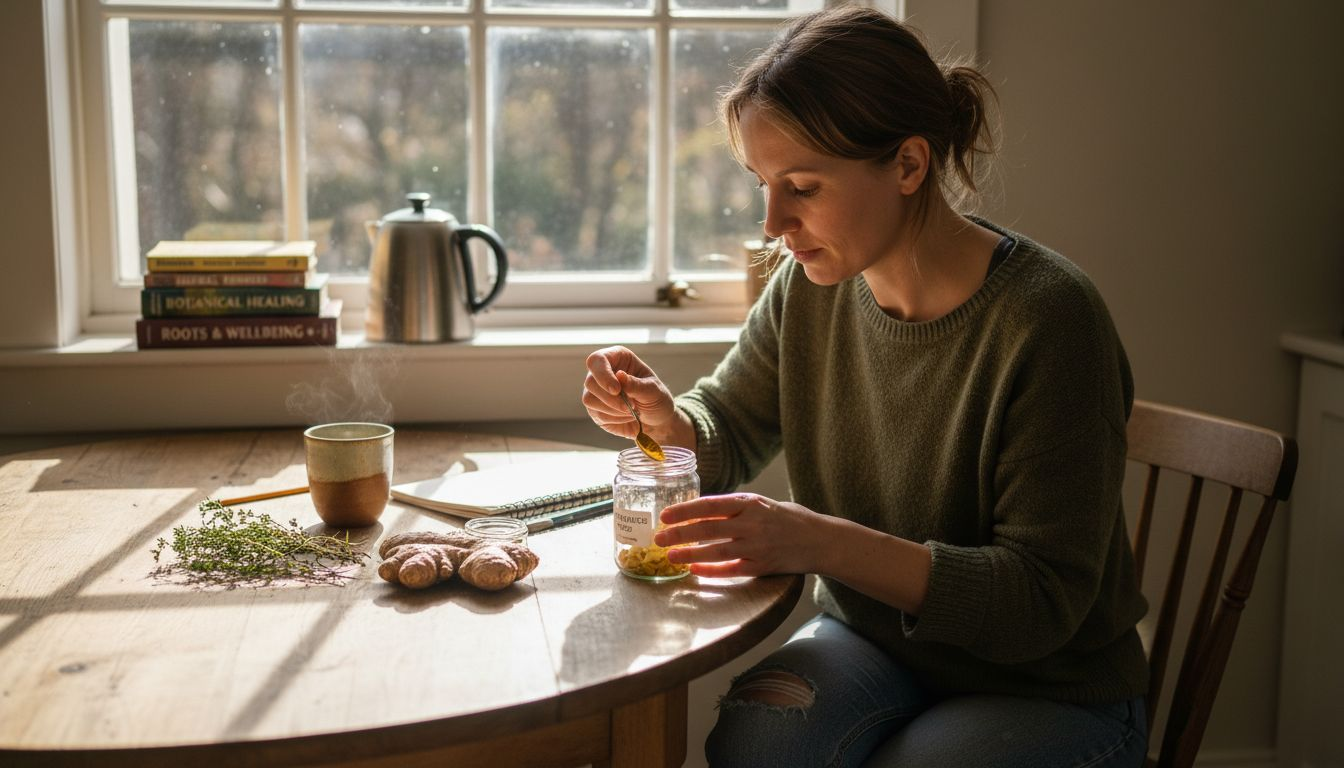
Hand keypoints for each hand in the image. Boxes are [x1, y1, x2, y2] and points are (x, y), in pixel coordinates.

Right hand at [582, 346, 678, 441]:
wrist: (656, 420)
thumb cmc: (656, 399)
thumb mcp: (653, 390)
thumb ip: (637, 384)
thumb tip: (620, 376)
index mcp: (617, 357)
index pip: (597, 359)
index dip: (603, 374)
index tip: (616, 390)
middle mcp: (603, 371)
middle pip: (590, 381)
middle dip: (611, 398)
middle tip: (632, 406)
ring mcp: (596, 390)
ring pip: (589, 399)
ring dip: (613, 409)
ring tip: (631, 411)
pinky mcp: (595, 408)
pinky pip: (596, 413)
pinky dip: (613, 418)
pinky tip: (625, 416)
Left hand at [653, 493, 825, 577]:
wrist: (821, 540)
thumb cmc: (788, 519)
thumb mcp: (762, 504)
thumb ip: (735, 507)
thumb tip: (700, 510)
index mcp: (750, 503)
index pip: (710, 505)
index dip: (685, 511)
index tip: (665, 515)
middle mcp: (752, 524)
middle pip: (707, 529)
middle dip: (679, 534)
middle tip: (659, 538)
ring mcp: (757, 547)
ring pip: (715, 551)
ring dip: (689, 554)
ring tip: (670, 556)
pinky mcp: (762, 567)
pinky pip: (730, 570)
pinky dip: (710, 570)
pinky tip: (694, 569)